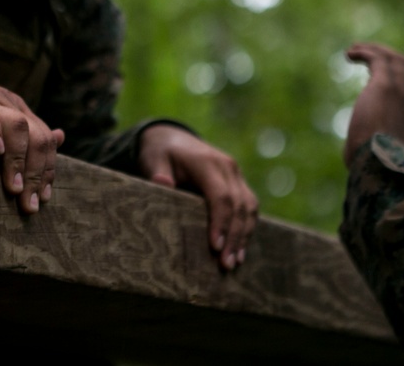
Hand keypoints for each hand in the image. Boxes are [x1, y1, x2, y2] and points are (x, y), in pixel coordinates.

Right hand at [0, 48, 61, 213]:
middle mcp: (5, 103)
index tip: (44, 199)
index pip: (45, 139)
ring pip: (18, 127)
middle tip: (30, 206)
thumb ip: (26, 128)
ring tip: (14, 189)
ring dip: (20, 161)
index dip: (48, 170)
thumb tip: (61, 138)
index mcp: (15, 108)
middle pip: (37, 137)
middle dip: (38, 174)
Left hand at [139, 124, 258, 269]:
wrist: (173, 138)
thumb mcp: (153, 159)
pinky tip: (240, 250)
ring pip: (249, 207)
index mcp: (207, 162)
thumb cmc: (161, 153)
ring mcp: (236, 174)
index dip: (220, 222)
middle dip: (234, 236)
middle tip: (226, 265)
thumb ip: (157, 172)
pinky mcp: (239, 183)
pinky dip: (247, 228)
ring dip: (244, 236)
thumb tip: (162, 183)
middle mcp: (227, 167)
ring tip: (234, 263)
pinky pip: (249, 207)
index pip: (220, 196)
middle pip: (239, 205)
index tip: (215, 247)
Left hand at [344, 43, 403, 167]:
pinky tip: (349, 54)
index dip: (393, 74)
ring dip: (373, 49)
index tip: (371, 73)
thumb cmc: (372, 164)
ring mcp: (401, 90)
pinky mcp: (385, 85)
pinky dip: (365, 52)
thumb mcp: (375, 152)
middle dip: (386, 54)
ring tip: (353, 50)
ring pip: (393, 57)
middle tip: (364, 52)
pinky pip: (378, 58)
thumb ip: (369, 147)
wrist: (379, 163)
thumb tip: (351, 157)